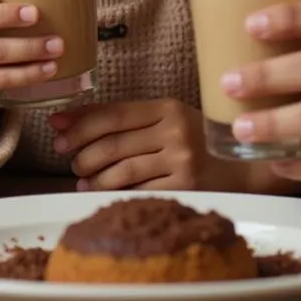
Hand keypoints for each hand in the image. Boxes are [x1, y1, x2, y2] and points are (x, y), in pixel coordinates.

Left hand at [50, 99, 214, 190]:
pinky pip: (138, 191)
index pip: (114, 113)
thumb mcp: (165, 119)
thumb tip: (67, 119)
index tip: (56, 128)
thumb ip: (124, 118)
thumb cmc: (196, 140)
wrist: (244, 169)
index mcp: (167, 108)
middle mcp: (175, 131)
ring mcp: (181, 161)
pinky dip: (112, 192)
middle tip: (66, 157)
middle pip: (114, 142)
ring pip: (122, 170)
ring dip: (93, 176)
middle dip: (81, 151)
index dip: (80, 122)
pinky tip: (98, 192)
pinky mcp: (186, 188)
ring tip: (80, 178)